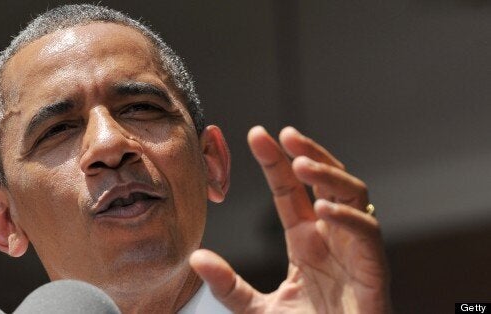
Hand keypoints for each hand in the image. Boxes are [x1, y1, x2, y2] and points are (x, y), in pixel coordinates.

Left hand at [190, 126, 389, 312]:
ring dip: (329, 175)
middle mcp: (331, 238)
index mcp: (305, 241)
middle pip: (326, 181)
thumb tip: (196, 257)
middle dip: (308, 154)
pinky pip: (367, 233)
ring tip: (301, 164)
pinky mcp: (374, 270)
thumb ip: (229, 285)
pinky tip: (322, 208)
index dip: (276, 162)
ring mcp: (355, 251)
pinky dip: (348, 217)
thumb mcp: (256, 309)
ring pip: (353, 196)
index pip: (289, 191)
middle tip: (285, 135)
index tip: (257, 134)